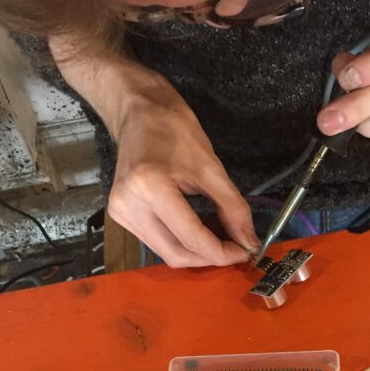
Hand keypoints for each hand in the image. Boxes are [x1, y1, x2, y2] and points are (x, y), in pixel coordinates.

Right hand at [107, 76, 258, 267]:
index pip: (191, 237)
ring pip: (166, 253)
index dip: (222, 252)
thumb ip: (233, 208)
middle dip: (210, 257)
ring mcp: (120, 213)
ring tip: (220, 238)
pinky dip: (182, 242)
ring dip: (197, 252)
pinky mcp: (120, 216)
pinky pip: (157, 242)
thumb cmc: (174, 130)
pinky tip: (199, 230)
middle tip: (236, 249)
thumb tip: (249, 242)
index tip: (246, 252)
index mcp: (151, 188)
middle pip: (176, 254)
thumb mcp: (212, 168)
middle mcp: (129, 206)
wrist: (139, 113)